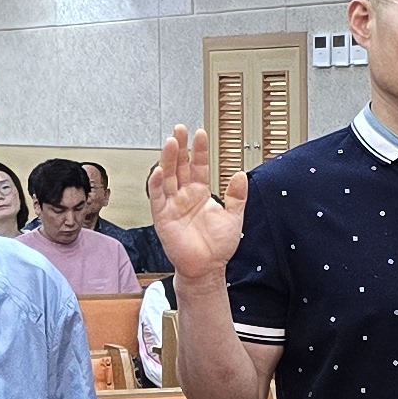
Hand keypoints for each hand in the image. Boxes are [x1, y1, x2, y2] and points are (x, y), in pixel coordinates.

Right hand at [147, 126, 243, 285]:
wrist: (207, 269)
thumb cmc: (218, 247)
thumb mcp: (234, 217)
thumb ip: (237, 196)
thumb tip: (240, 175)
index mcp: (201, 194)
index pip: (198, 166)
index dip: (199, 150)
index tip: (200, 133)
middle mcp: (185, 196)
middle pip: (179, 166)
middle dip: (179, 147)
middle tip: (180, 129)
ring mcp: (173, 205)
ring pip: (168, 177)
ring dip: (167, 160)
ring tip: (170, 142)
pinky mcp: (163, 218)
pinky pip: (158, 198)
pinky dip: (157, 185)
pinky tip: (159, 171)